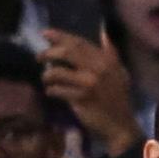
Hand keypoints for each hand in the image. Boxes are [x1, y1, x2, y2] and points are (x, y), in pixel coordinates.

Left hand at [42, 30, 141, 156]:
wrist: (119, 125)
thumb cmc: (118, 98)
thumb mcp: (119, 72)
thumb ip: (111, 52)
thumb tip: (103, 32)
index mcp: (106, 60)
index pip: (80, 43)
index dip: (60, 36)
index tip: (45, 33)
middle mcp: (98, 69)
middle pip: (67, 52)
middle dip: (48, 53)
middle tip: (38, 57)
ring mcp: (89, 83)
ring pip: (58, 72)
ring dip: (47, 75)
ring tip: (46, 79)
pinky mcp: (80, 98)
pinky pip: (58, 90)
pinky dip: (51, 90)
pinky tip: (51, 92)